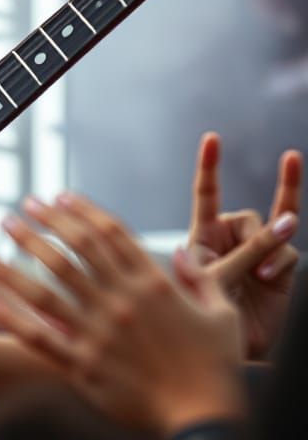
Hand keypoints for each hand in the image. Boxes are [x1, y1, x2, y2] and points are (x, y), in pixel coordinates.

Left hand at [0, 193, 245, 436]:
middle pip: (70, 252)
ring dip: (9, 265)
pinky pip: (38, 337)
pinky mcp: (83, 366)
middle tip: (16, 209)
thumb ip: (201, 278)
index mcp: (151, 284)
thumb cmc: (217, 370)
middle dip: (39, 227)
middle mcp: (119, 302)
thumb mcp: (222, 316)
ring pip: (44, 289)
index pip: (107, 234)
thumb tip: (184, 252)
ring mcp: (98, 333)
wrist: (207, 421)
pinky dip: (9, 317)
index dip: (78, 211)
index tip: (56, 196)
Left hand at [188, 132, 301, 357]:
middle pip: (249, 216)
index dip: (209, 166)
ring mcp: (256, 254)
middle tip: (278, 195)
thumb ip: (246, 252)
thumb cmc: (207, 315)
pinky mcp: (279, 269)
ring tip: (261, 272)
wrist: (229, 350)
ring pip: (272, 230)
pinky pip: (287, 252)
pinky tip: (267, 279)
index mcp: (203, 236)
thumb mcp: (215, 280)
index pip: (206, 194)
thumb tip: (283, 224)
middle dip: (259, 226)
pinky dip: (280, 262)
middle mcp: (229, 240)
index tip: (212, 138)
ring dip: (270, 246)